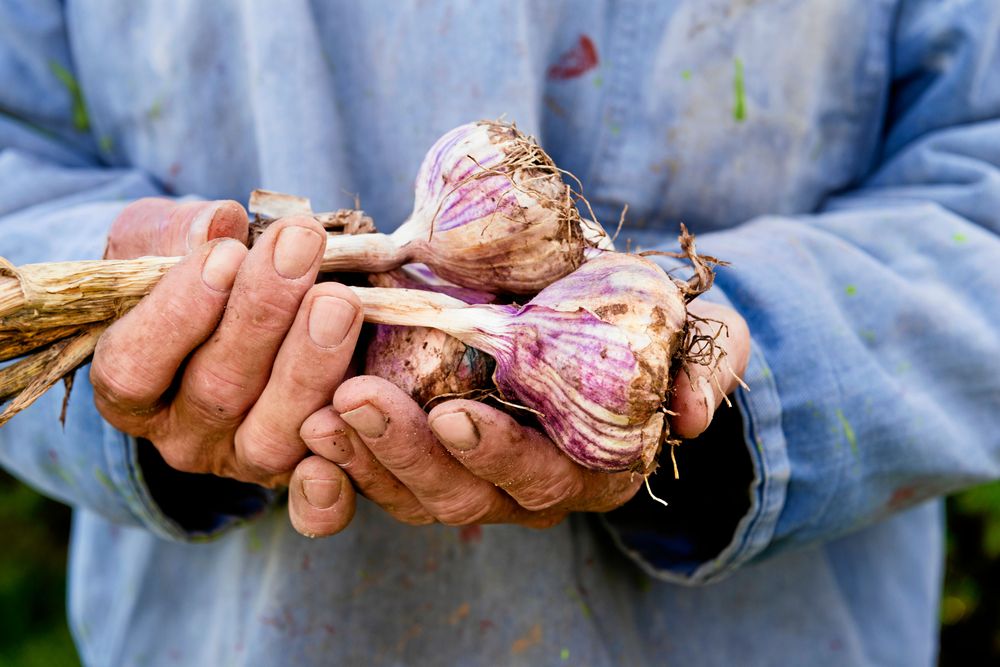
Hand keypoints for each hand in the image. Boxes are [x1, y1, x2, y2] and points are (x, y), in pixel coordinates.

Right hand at [91, 198, 359, 532]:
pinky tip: (363, 406)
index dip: (179, 314)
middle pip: (216, 392)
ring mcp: (245, 460)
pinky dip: (340, 463)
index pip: (134, 367)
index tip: (226, 255)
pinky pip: (320, 494)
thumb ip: (179, 233)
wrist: (246, 307)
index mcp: (130, 389)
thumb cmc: (196, 270)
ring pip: (273, 436)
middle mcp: (183, 437)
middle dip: (263, 315)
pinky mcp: (303, 473)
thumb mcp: (166, 240)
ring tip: (339, 300)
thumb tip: (217, 225)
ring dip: (311, 364)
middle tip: (301, 248)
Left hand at [289, 298, 749, 536]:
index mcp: (594, 467)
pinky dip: (339, 458)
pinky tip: (305, 420)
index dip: (500, 456)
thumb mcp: (702, 338)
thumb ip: (707, 366)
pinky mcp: (429, 454)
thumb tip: (689, 412)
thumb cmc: (653, 332)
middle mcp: (530, 487)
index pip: (545, 478)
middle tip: (357, 399)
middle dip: (407, 454)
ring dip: (360, 457)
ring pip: (411, 492)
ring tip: (315, 408)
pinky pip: (377, 476)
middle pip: (462, 495)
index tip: (455, 415)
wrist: (611, 321)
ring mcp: (475, 476)